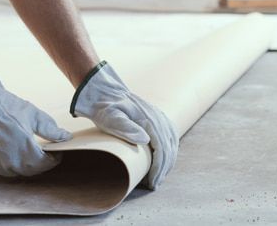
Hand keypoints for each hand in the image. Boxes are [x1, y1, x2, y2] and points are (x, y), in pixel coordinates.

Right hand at [0, 70, 72, 176]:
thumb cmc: (4, 106)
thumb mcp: (32, 114)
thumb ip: (51, 130)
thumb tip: (65, 137)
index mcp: (26, 152)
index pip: (46, 164)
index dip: (54, 158)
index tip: (56, 151)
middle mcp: (11, 163)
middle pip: (31, 170)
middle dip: (39, 162)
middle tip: (42, 151)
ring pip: (15, 171)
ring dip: (23, 164)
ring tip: (25, 150)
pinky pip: (0, 170)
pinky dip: (6, 164)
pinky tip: (8, 151)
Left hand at [70, 61, 178, 188]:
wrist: (104, 91)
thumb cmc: (104, 107)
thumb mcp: (109, 118)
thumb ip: (125, 127)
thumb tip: (146, 140)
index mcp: (148, 119)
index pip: (161, 149)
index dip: (158, 168)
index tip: (152, 183)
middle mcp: (157, 117)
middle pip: (169, 148)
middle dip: (164, 169)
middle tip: (154, 185)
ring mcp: (158, 116)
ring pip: (172, 142)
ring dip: (168, 161)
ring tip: (159, 176)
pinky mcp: (156, 117)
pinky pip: (170, 135)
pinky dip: (170, 150)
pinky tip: (165, 159)